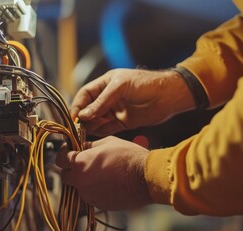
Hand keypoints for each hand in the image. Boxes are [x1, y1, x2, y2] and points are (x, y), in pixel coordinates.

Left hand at [56, 136, 152, 210]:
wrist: (145, 178)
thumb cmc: (129, 157)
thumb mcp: (108, 142)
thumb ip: (89, 145)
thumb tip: (81, 146)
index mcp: (80, 163)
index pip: (60, 159)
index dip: (64, 153)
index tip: (70, 151)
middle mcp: (80, 181)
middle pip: (65, 175)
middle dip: (72, 169)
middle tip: (84, 162)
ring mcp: (88, 194)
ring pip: (78, 186)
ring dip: (84, 180)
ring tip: (101, 173)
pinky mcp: (97, 203)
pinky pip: (90, 195)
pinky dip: (95, 189)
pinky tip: (108, 182)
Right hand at [71, 68, 194, 135]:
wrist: (168, 95)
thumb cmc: (145, 84)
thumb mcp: (120, 87)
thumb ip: (102, 102)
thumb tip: (83, 115)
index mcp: (105, 84)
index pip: (85, 95)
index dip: (78, 105)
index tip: (74, 117)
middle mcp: (108, 98)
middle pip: (89, 109)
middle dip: (82, 118)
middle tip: (77, 128)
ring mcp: (116, 110)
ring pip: (96, 120)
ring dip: (90, 126)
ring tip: (84, 133)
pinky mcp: (123, 122)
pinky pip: (107, 128)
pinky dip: (100, 132)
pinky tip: (95, 135)